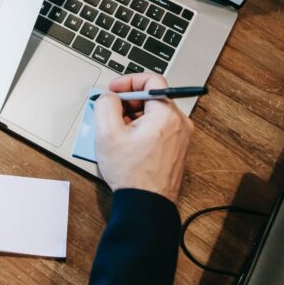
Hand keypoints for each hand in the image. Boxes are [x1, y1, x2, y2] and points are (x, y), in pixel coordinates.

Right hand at [94, 74, 193, 203]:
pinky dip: (141, 129)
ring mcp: (180, 138)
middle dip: (127, 102)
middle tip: (110, 113)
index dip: (128, 81)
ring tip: (116, 132)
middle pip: (152, 98)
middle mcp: (179, 123)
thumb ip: (105, 105)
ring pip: (153, 114)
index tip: (114, 91)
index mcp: (166, 115)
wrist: (146, 204)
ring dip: (133, 117)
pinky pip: (157, 129)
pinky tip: (126, 143)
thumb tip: (108, 97)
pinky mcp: (176, 149)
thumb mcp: (107, 133)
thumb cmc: (131, 173)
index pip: (151, 80)